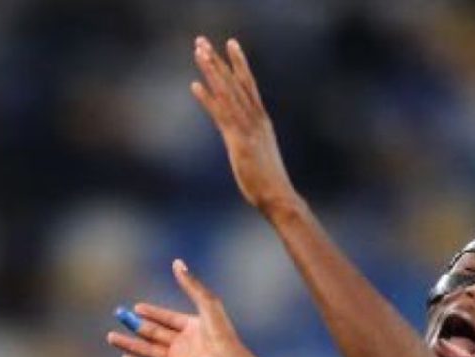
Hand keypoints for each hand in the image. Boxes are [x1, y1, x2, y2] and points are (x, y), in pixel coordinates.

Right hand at [107, 259, 243, 356]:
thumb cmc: (222, 333)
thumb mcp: (206, 302)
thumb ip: (190, 284)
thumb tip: (177, 262)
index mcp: (192, 328)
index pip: (167, 319)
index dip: (152, 312)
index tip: (136, 307)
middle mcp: (183, 344)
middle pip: (154, 333)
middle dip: (135, 326)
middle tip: (119, 316)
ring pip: (148, 351)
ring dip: (130, 345)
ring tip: (111, 337)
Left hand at [190, 36, 298, 217]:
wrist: (279, 198)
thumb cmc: (271, 185)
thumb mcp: (262, 158)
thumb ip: (253, 145)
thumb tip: (245, 146)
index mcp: (262, 122)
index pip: (249, 86)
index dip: (239, 64)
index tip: (230, 45)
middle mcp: (256, 120)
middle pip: (236, 83)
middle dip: (218, 61)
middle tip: (202, 42)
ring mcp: (248, 130)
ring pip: (228, 93)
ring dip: (211, 71)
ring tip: (198, 52)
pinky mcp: (239, 143)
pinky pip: (221, 115)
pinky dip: (208, 99)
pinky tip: (195, 85)